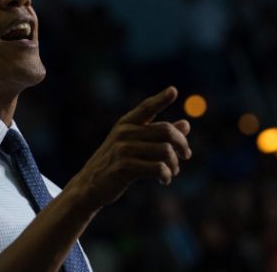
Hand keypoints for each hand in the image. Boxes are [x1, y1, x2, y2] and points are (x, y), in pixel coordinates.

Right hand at [67, 86, 191, 210]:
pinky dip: (166, 175)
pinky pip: (157, 168)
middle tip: (186, 155)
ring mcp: (123, 149)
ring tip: (173, 171)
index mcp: (125, 123)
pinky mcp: (124, 167)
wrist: (89, 185)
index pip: (147, 107)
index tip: (174, 90)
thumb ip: (158, 135)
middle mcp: (125, 132)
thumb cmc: (115, 163)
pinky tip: (165, 179)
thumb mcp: (133, 145)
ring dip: (174, 164)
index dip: (161, 99)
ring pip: (165, 151)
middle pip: (166, 131)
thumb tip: (187, 124)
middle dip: (182, 143)